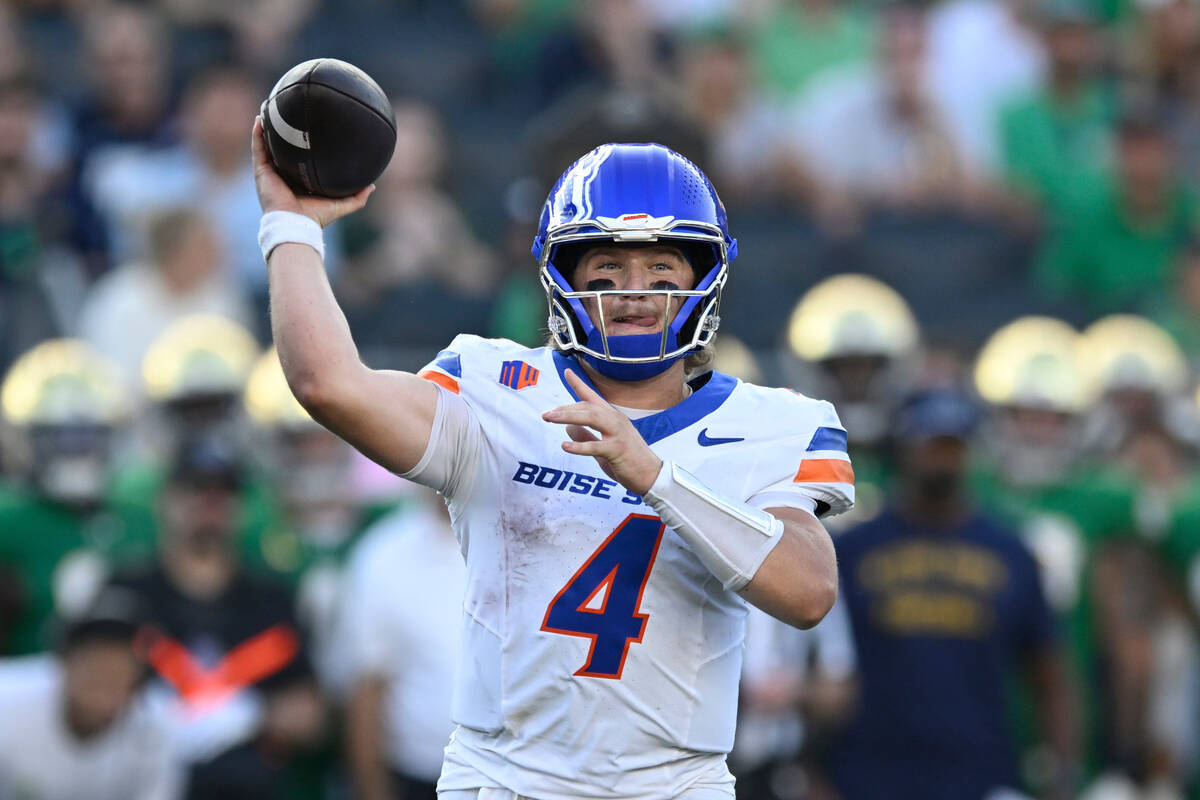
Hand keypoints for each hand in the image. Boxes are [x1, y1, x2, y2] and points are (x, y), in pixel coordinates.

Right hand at [251, 115, 373, 227]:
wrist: (297, 224)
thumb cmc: (316, 217)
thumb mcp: (341, 205)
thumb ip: (357, 197)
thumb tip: (372, 186)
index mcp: (298, 181)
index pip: (299, 159)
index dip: (301, 146)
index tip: (308, 129)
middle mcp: (283, 175)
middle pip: (281, 149)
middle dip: (282, 133)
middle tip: (288, 114)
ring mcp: (270, 172)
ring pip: (266, 145)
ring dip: (267, 128)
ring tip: (270, 109)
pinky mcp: (261, 171)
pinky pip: (258, 148)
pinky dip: (257, 134)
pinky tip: (260, 119)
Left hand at [542, 369, 662, 495]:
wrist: (652, 476)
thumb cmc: (629, 461)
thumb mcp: (603, 448)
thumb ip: (586, 436)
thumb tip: (568, 427)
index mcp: (612, 418)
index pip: (593, 397)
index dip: (579, 384)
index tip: (566, 371)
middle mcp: (616, 420)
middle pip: (588, 407)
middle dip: (565, 408)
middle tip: (546, 414)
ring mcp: (618, 434)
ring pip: (591, 418)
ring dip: (569, 416)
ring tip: (550, 418)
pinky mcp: (619, 450)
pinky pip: (597, 446)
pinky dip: (580, 446)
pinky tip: (565, 446)